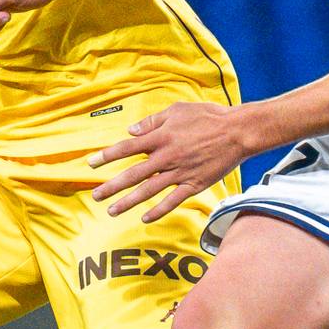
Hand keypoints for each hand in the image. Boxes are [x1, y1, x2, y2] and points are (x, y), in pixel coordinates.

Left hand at [92, 100, 256, 222]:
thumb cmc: (208, 117)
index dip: (106, 156)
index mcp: (161, 137)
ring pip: (149, 191)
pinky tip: (144, 218)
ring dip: (128, 202)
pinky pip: (173, 201)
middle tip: (95, 196)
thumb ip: (152, 121)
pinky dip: (158, 210)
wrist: (239, 131)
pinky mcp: (195, 184)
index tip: (90, 164)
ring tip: (111, 211)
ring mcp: (180, 173)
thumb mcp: (177, 110)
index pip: (127, 148)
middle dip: (111, 186)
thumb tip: (131, 131)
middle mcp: (166, 157)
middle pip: (133, 175)